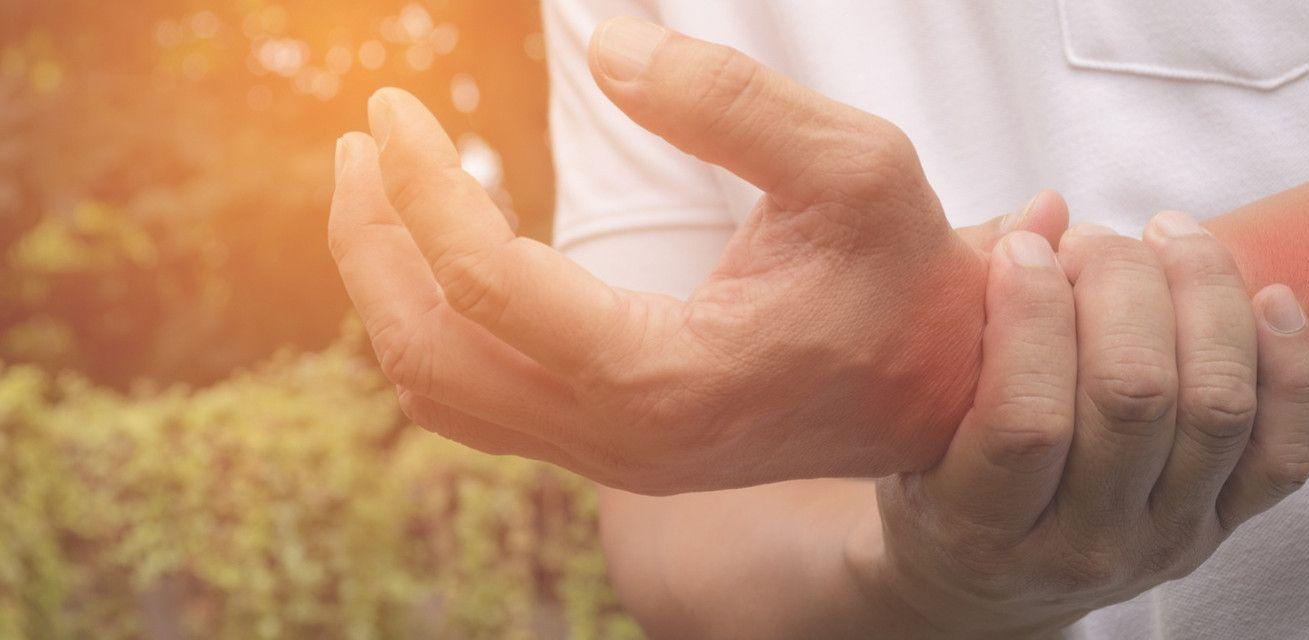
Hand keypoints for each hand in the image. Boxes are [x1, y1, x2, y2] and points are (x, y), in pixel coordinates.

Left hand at [328, 18, 1041, 493]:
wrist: (944, 386)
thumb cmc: (903, 275)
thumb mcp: (851, 164)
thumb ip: (729, 100)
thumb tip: (602, 47)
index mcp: (666, 380)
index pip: (486, 286)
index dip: (421, 186)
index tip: (394, 110)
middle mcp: (622, 441)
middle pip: (430, 354)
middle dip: (372, 242)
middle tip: (364, 143)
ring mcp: (611, 458)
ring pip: (439, 392)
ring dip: (389, 290)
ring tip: (378, 190)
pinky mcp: (611, 448)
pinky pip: (478, 402)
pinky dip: (433, 326)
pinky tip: (438, 251)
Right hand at [849, 211, 1308, 637]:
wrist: (991, 580)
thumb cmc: (936, 469)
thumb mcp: (915, 405)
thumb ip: (964, 307)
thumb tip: (1049, 210)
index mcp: (980, 524)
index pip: (1026, 419)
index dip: (1030, 313)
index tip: (1023, 251)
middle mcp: (1082, 546)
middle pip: (1135, 398)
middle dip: (1118, 285)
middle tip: (1092, 240)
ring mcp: (1164, 540)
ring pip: (1218, 408)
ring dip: (1203, 296)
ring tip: (1167, 237)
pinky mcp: (1223, 528)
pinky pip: (1287, 451)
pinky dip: (1293, 365)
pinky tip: (1267, 297)